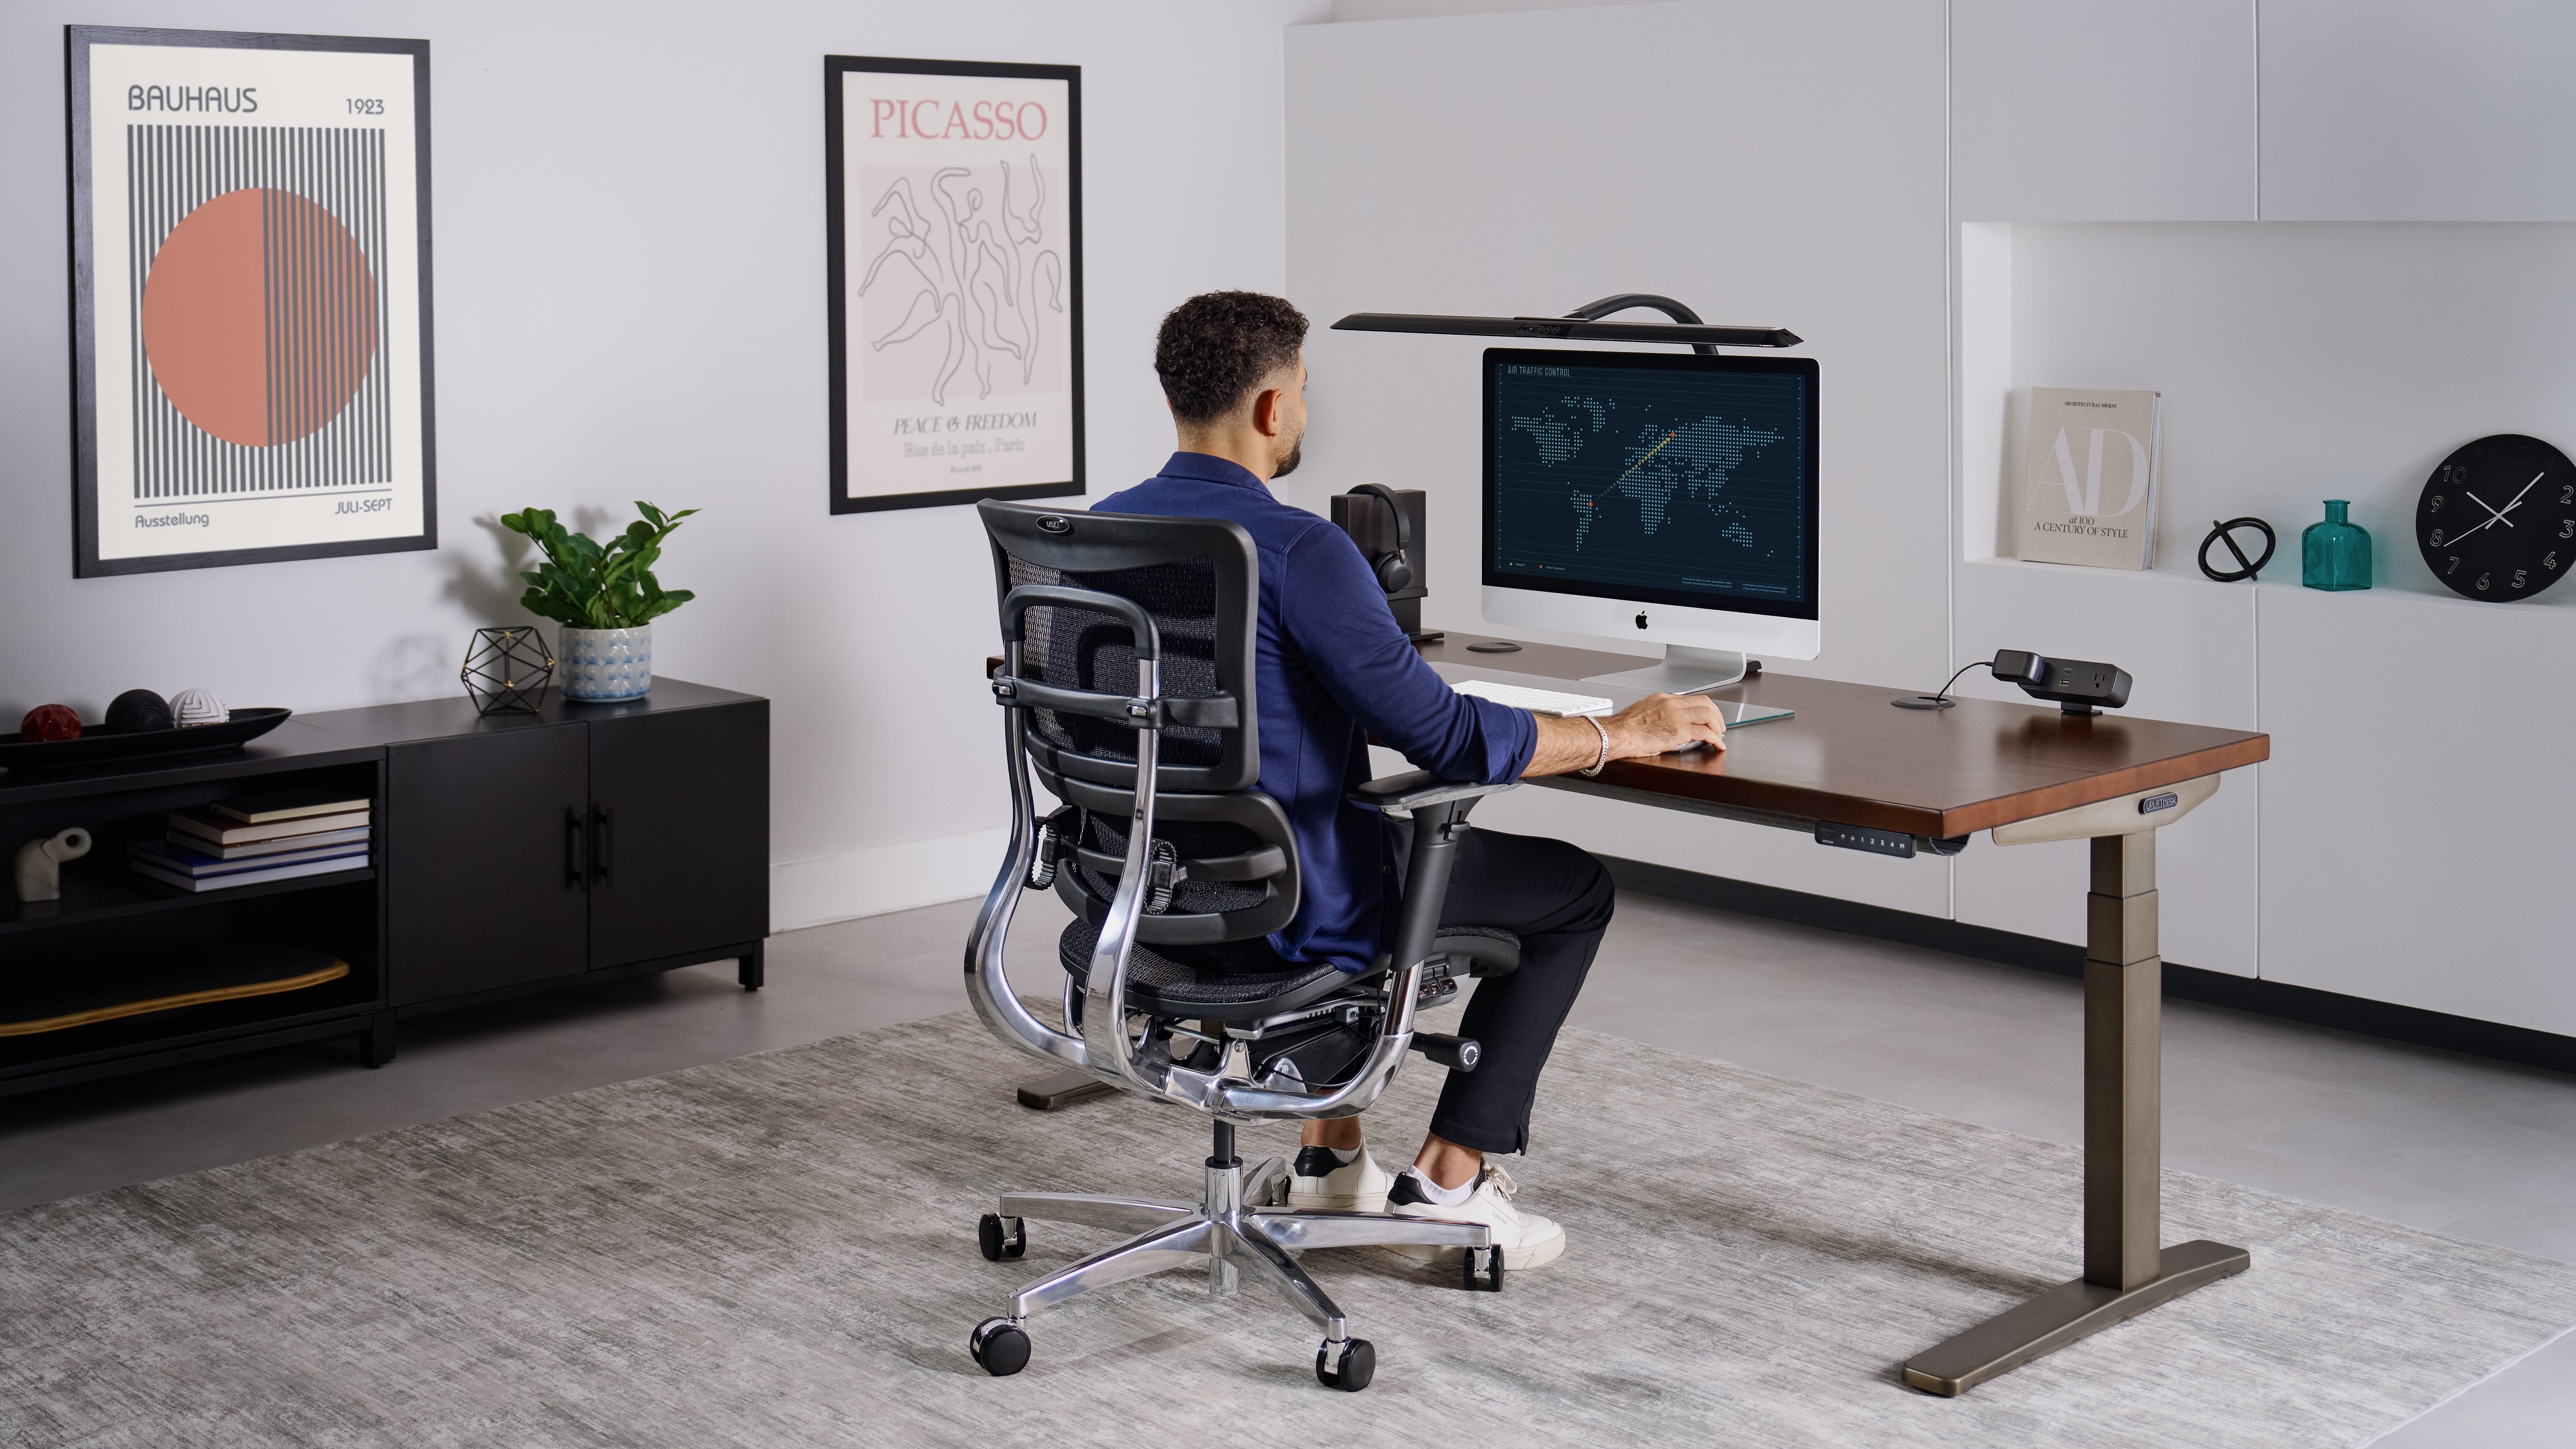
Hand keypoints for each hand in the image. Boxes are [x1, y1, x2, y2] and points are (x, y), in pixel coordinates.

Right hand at [1606, 692, 1726, 758]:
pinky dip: (1715, 738)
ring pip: (1708, 714)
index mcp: (1662, 699)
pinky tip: (1717, 744)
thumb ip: (1657, 714)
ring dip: (1717, 725)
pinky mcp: (1679, 731)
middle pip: (1704, 703)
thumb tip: (1664, 724)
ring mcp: (1677, 716)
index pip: (1691, 699)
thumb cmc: (1625, 728)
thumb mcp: (1643, 713)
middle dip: (1716, 714)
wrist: (1618, 734)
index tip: (1708, 716)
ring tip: (1719, 735)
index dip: (1704, 708)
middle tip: (1719, 725)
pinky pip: (1705, 732)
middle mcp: (1672, 704)